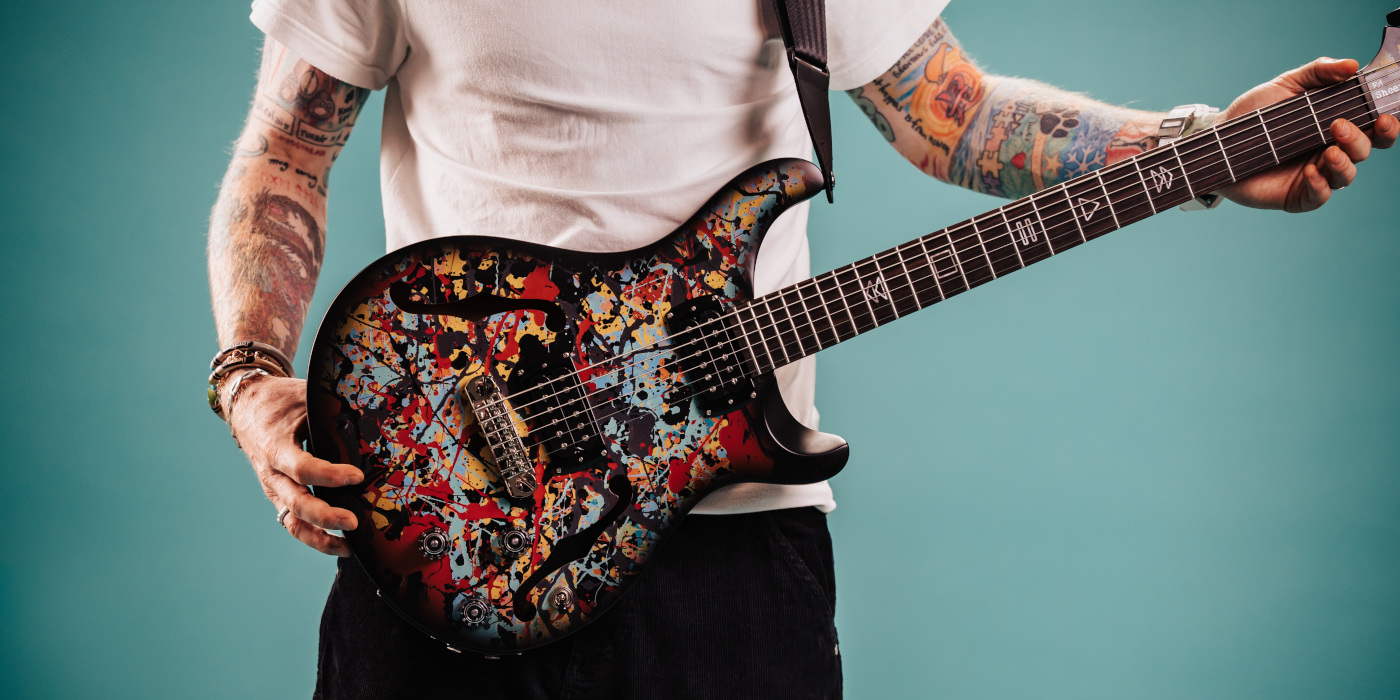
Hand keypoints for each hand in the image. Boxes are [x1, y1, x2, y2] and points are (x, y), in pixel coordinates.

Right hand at [226, 373, 363, 555]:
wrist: (246, 406)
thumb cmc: (280, 400)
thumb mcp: (304, 397)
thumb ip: (332, 410)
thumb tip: (373, 413)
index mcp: (276, 447)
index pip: (302, 468)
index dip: (329, 476)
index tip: (357, 476)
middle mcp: (273, 473)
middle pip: (297, 504)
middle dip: (326, 517)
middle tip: (354, 522)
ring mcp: (274, 489)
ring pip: (293, 522)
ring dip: (320, 538)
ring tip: (349, 548)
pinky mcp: (279, 496)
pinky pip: (293, 522)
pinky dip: (314, 537)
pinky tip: (339, 544)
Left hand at [1215, 57, 1398, 211]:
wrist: (1219, 139)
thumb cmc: (1255, 113)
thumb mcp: (1286, 85)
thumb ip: (1318, 72)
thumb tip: (1351, 65)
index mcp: (1335, 127)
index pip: (1373, 129)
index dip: (1386, 126)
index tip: (1385, 116)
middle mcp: (1330, 151)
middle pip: (1364, 151)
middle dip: (1362, 140)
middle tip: (1340, 126)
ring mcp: (1314, 175)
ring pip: (1346, 176)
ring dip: (1344, 163)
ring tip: (1328, 151)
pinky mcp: (1295, 195)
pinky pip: (1319, 196)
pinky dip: (1320, 185)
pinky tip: (1312, 172)